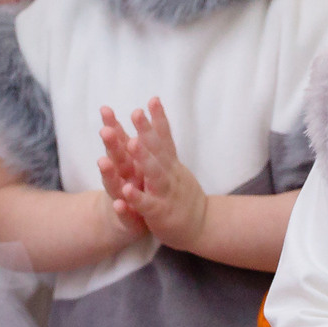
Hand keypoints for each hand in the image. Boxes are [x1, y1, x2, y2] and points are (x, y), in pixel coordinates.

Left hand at [95, 99, 210, 253]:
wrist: (202, 227)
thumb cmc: (183, 196)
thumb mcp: (176, 169)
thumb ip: (165, 150)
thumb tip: (157, 126)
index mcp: (171, 164)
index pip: (165, 138)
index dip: (159, 119)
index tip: (152, 99)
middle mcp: (170, 174)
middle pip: (159, 150)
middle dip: (147, 131)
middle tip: (136, 112)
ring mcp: (166, 193)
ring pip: (155, 174)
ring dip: (143, 158)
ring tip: (131, 143)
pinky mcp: (160, 213)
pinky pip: (147, 204)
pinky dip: (137, 198)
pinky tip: (125, 190)